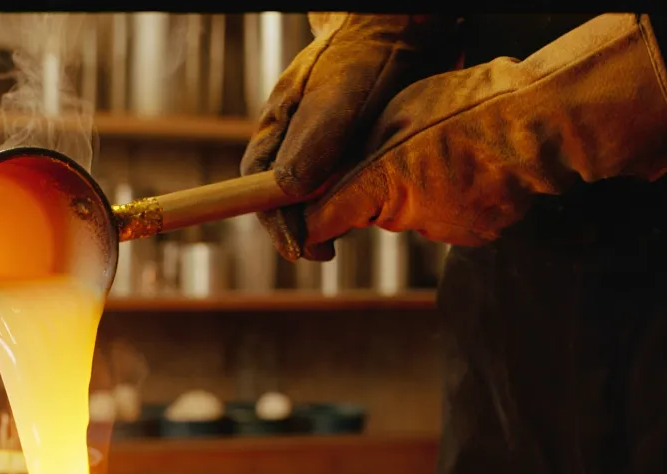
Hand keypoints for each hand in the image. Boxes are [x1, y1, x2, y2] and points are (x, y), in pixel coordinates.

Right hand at [240, 14, 458, 261]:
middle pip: (285, 198)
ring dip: (327, 220)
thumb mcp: (336, 100)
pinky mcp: (355, 150)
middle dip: (300, 228)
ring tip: (344, 236)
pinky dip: (353, 203)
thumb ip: (311, 146)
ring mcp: (326, 147)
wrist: (407, 28)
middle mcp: (297, 141)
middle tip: (323, 252)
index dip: (273, 220)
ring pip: (316, 197)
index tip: (294, 246)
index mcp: (278, 128)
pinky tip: (370, 211)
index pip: (259, 185)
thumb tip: (287, 195)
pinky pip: (346, 187)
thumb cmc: (367, 55)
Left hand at [301, 14, 666, 248]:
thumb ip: (352, 158)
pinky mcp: (479, 236)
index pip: (319, 223)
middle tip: (404, 148)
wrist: (544, 125)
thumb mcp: (393, 118)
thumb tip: (319, 185)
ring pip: (414, 214)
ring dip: (420, 191)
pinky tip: (475, 168)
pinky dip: (456, 198)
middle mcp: (408, 220)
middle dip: (376, 190)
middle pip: (373, 213)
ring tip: (450, 151)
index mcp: (380, 188)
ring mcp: (447, 232)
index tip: (298, 229)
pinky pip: (452, 217)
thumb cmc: (466, 106)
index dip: (305, 225)